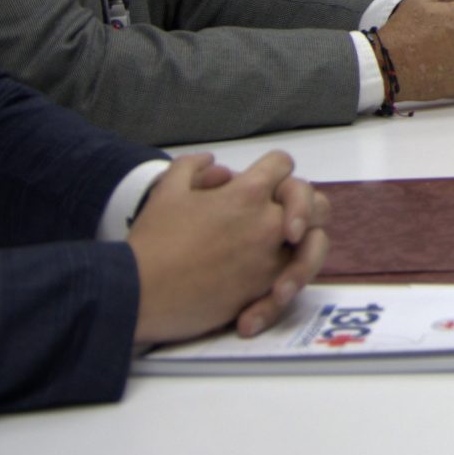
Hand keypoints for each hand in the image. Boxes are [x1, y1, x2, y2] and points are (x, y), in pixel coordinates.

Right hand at [128, 151, 329, 345]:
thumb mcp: (167, 190)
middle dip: (305, 206)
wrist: (138, 292)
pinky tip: (270, 290)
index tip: (262, 180)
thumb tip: (214, 162)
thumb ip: (193, 167)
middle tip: (286, 217)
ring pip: (314, 247)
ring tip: (288, 250)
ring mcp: (269, 260)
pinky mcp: (263, 291)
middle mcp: (267, 224)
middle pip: (315, 204)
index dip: (273, 168)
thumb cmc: (152, 239)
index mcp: (247, 193)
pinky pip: (291, 284)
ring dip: (306, 246)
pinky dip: (284, 286)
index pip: (282, 165)